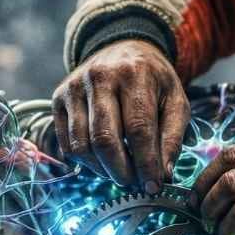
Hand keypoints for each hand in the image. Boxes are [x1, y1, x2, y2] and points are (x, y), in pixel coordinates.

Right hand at [52, 40, 189, 192]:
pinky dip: (86, 161)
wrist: (123, 48)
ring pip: (82, 145)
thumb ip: (172, 137)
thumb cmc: (153, 81)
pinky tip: (103, 160)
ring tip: (120, 171)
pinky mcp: (58, 98)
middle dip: (121, 171)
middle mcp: (100, 77)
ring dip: (102, 170)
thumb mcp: (175, 101)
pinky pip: (67, 144)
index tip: (153, 186)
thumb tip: (163, 174)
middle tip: (134, 183)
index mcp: (134, 74)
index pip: (138, 129)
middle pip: (105, 139)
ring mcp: (74, 87)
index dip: (146, 163)